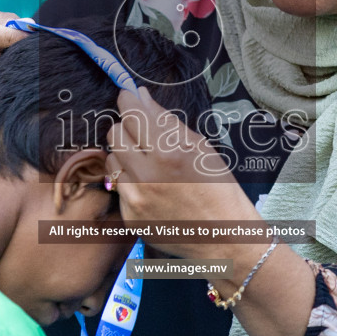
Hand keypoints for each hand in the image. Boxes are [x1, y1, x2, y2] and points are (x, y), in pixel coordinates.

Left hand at [104, 87, 256, 260]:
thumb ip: (167, 121)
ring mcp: (135, 200)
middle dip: (127, 128)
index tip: (129, 97)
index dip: (128, 100)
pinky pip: (118, 188)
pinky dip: (131, 183)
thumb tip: (141, 96)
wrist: (225, 239)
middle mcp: (147, 176)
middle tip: (143, 133)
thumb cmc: (219, 190)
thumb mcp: (201, 148)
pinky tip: (152, 189)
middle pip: (115, 134)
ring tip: (149, 164)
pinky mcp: (130, 218)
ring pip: (111, 160)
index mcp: (169, 154)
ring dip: (126, 156)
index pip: (132, 114)